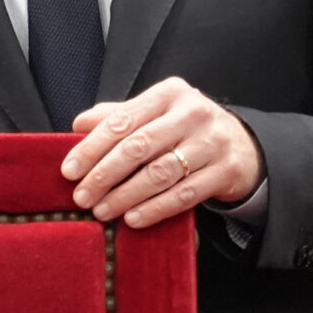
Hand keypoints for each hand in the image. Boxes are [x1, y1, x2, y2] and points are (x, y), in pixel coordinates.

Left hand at [61, 78, 261, 227]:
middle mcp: (191, 113)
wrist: (242, 145)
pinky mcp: (225, 171)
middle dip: (104, 175)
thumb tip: (78, 125)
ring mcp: (211, 142)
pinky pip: (184, 194)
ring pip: (160, 173)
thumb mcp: (156, 113)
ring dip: (126, 196)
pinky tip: (133, 219)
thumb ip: (118, 116)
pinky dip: (155, 209)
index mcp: (168, 94)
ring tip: (102, 210)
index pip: (122, 121)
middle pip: (139, 147)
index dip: (91, 147)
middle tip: (82, 196)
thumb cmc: (186, 128)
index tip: (69, 170)